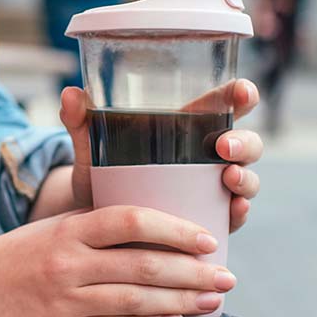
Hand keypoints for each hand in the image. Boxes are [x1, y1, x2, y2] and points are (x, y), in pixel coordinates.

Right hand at [0, 207, 236, 316]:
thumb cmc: (23, 253)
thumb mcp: (56, 226)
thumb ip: (101, 226)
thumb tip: (165, 228)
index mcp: (68, 231)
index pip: (131, 222)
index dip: (175, 230)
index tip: (208, 239)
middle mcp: (67, 265)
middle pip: (143, 266)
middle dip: (193, 272)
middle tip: (228, 276)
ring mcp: (64, 302)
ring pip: (136, 302)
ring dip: (182, 302)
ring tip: (213, 300)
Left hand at [58, 79, 263, 231]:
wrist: (95, 223)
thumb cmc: (101, 175)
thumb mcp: (90, 150)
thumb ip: (81, 123)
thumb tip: (69, 93)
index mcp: (187, 128)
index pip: (224, 104)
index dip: (241, 95)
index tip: (242, 93)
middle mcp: (207, 157)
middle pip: (245, 143)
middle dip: (244, 142)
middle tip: (223, 147)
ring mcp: (211, 190)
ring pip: (247, 178)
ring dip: (246, 177)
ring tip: (228, 178)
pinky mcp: (207, 220)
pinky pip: (233, 216)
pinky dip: (239, 212)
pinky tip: (235, 210)